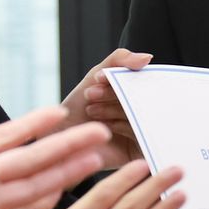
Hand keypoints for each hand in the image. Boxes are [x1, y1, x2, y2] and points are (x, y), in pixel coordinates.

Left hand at [63, 49, 151, 165]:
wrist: (61, 140)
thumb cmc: (78, 108)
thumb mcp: (97, 75)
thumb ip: (119, 60)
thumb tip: (147, 57)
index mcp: (139, 93)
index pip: (145, 78)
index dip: (123, 77)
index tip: (97, 78)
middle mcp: (144, 112)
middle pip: (146, 95)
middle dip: (114, 92)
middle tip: (90, 94)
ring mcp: (144, 131)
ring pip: (144, 113)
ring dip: (115, 108)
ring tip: (91, 111)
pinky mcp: (142, 150)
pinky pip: (145, 134)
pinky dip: (125, 126)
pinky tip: (105, 128)